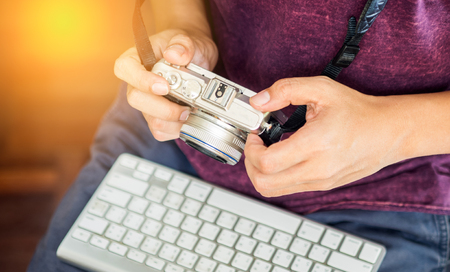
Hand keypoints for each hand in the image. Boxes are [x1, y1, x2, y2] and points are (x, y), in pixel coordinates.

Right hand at [114, 29, 217, 140]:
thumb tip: (175, 55)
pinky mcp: (157, 116)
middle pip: (136, 99)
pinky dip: (176, 130)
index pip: (125, 68)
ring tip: (191, 112)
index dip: (141, 80)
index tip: (164, 86)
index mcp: (137, 58)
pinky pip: (160, 131)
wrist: (196, 57)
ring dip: (173, 121)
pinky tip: (189, 120)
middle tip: (185, 107)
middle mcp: (137, 83)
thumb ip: (182, 44)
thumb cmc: (187, 47)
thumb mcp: (188, 39)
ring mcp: (147, 102)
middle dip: (163, 108)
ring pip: (150, 120)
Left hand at [245, 76, 406, 196]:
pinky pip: (288, 189)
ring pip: (273, 190)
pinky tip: (283, 156)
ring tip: (268, 150)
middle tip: (255, 145)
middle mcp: (317, 170)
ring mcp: (320, 182)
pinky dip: (276, 176)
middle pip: (264, 183)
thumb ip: (285, 90)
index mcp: (316, 145)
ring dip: (260, 172)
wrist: (389, 132)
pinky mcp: (323, 186)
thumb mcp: (321, 88)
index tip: (254, 134)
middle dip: (250, 164)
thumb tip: (258, 101)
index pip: (267, 162)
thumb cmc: (357, 111)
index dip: (251, 149)